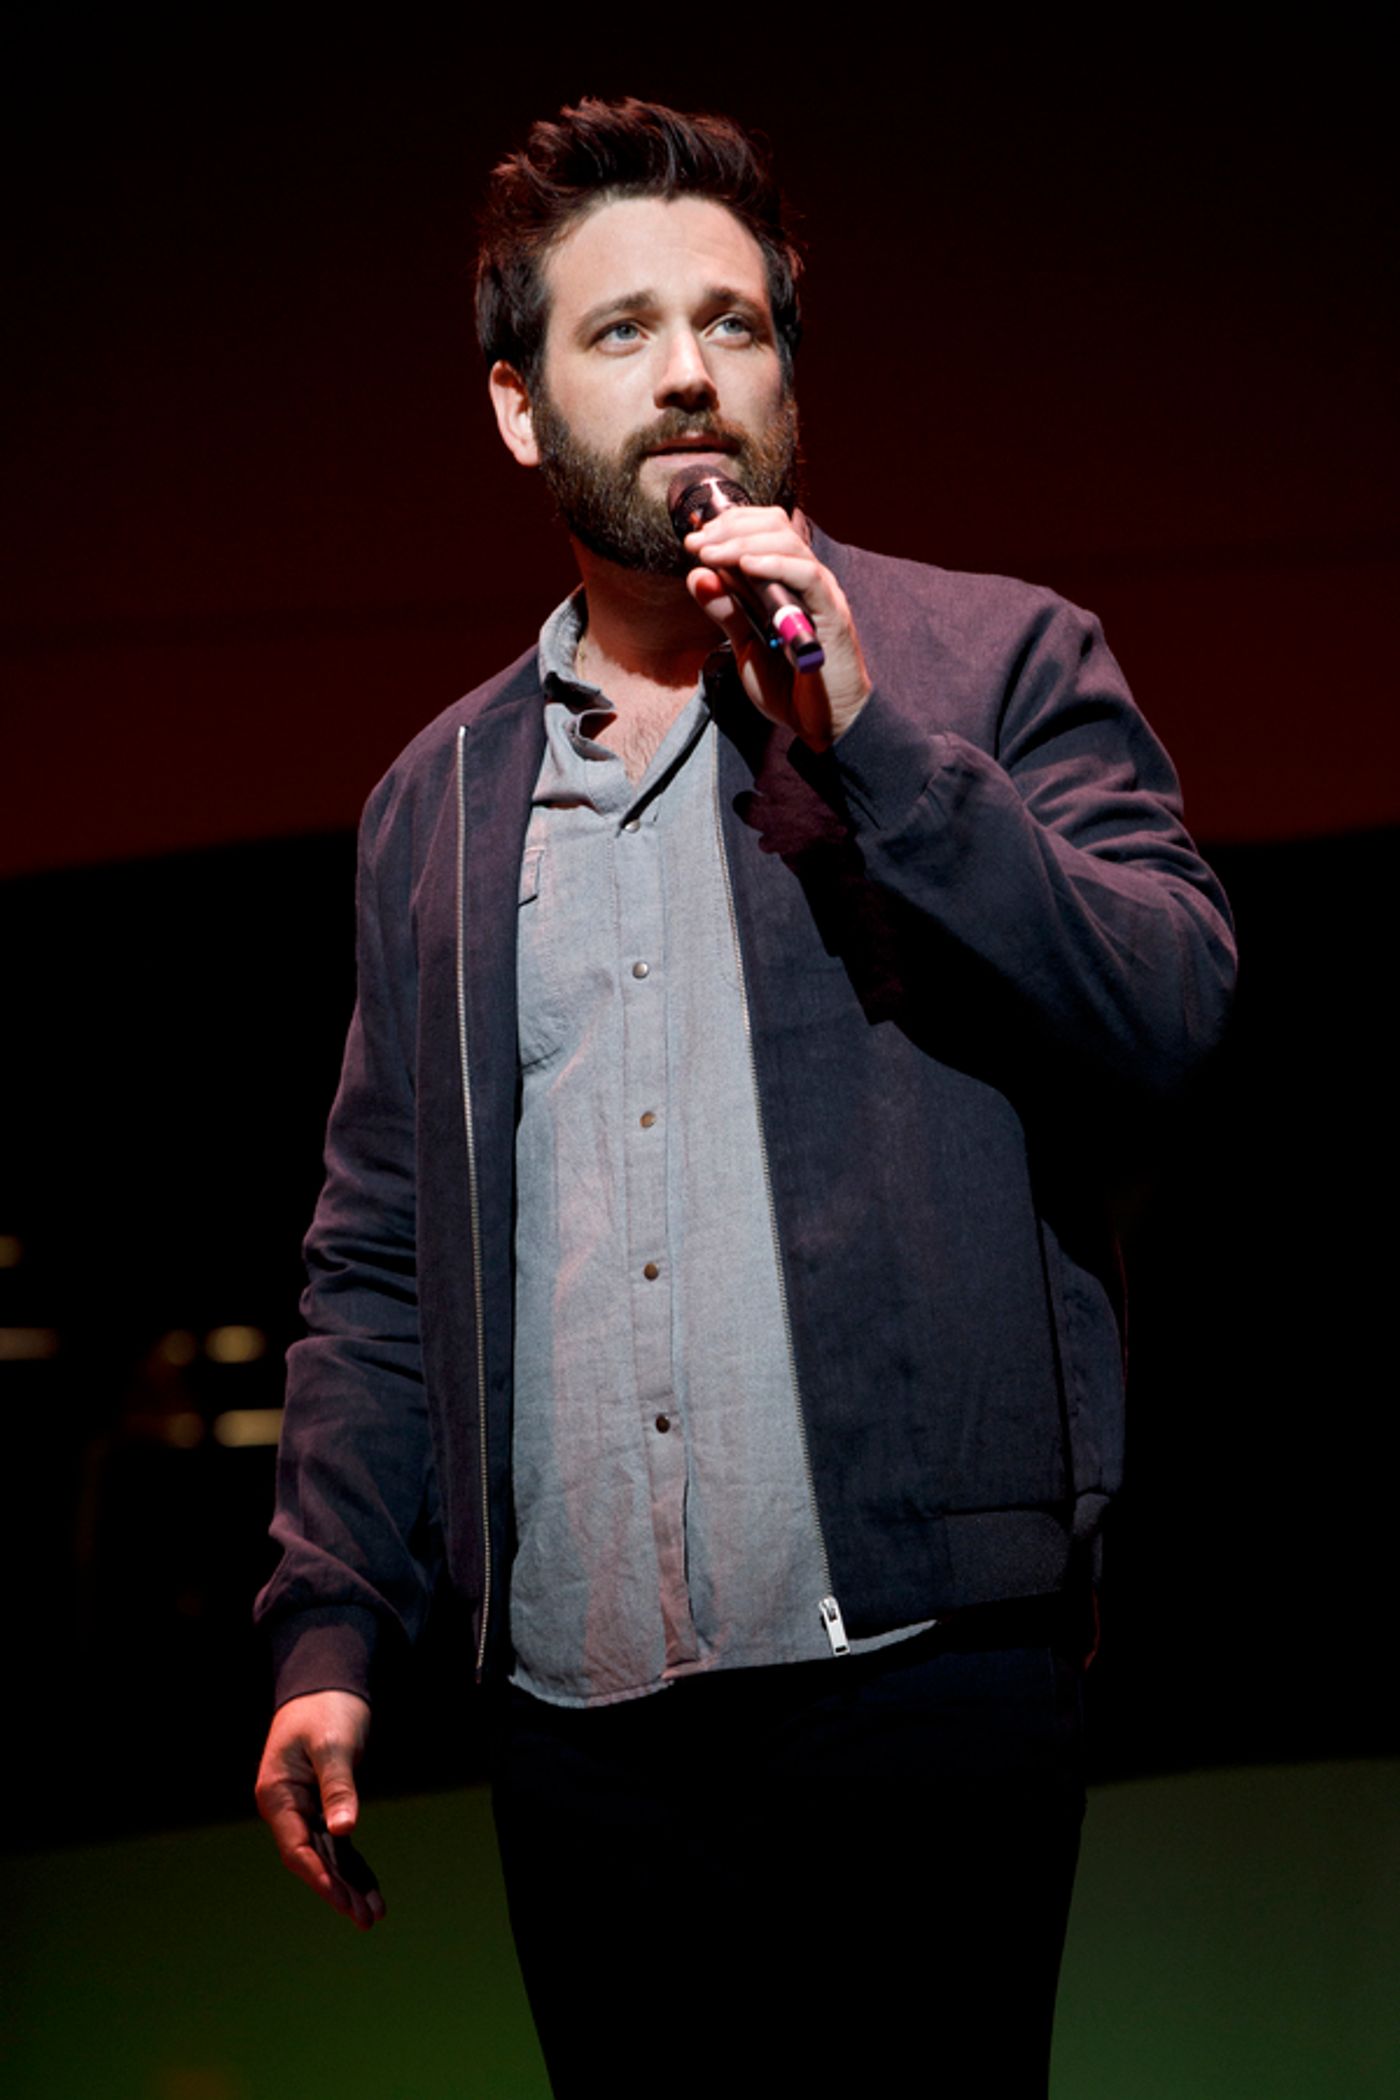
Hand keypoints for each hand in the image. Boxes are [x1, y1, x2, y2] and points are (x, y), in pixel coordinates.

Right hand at [255, 1690, 384, 1929]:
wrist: (327, 1681)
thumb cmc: (326, 1708)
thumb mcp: (333, 1744)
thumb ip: (338, 1786)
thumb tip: (344, 1830)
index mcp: (277, 1794)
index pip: (296, 1849)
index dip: (320, 1878)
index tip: (343, 1901)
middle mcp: (286, 1807)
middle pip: (311, 1859)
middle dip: (339, 1889)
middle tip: (367, 1918)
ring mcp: (303, 1807)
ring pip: (325, 1854)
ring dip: (348, 1882)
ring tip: (373, 1913)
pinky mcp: (322, 1803)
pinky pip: (336, 1842)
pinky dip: (352, 1863)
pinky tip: (368, 1886)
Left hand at [684, 506, 871, 749]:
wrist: (823, 726)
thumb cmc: (790, 687)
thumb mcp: (745, 647)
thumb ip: (725, 612)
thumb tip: (697, 576)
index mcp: (788, 582)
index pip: (764, 529)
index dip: (728, 525)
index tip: (694, 539)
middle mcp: (806, 580)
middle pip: (774, 526)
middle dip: (729, 529)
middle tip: (697, 544)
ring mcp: (821, 594)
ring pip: (788, 543)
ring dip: (742, 542)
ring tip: (710, 553)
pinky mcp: (832, 614)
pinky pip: (808, 576)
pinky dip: (775, 565)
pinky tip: (746, 566)